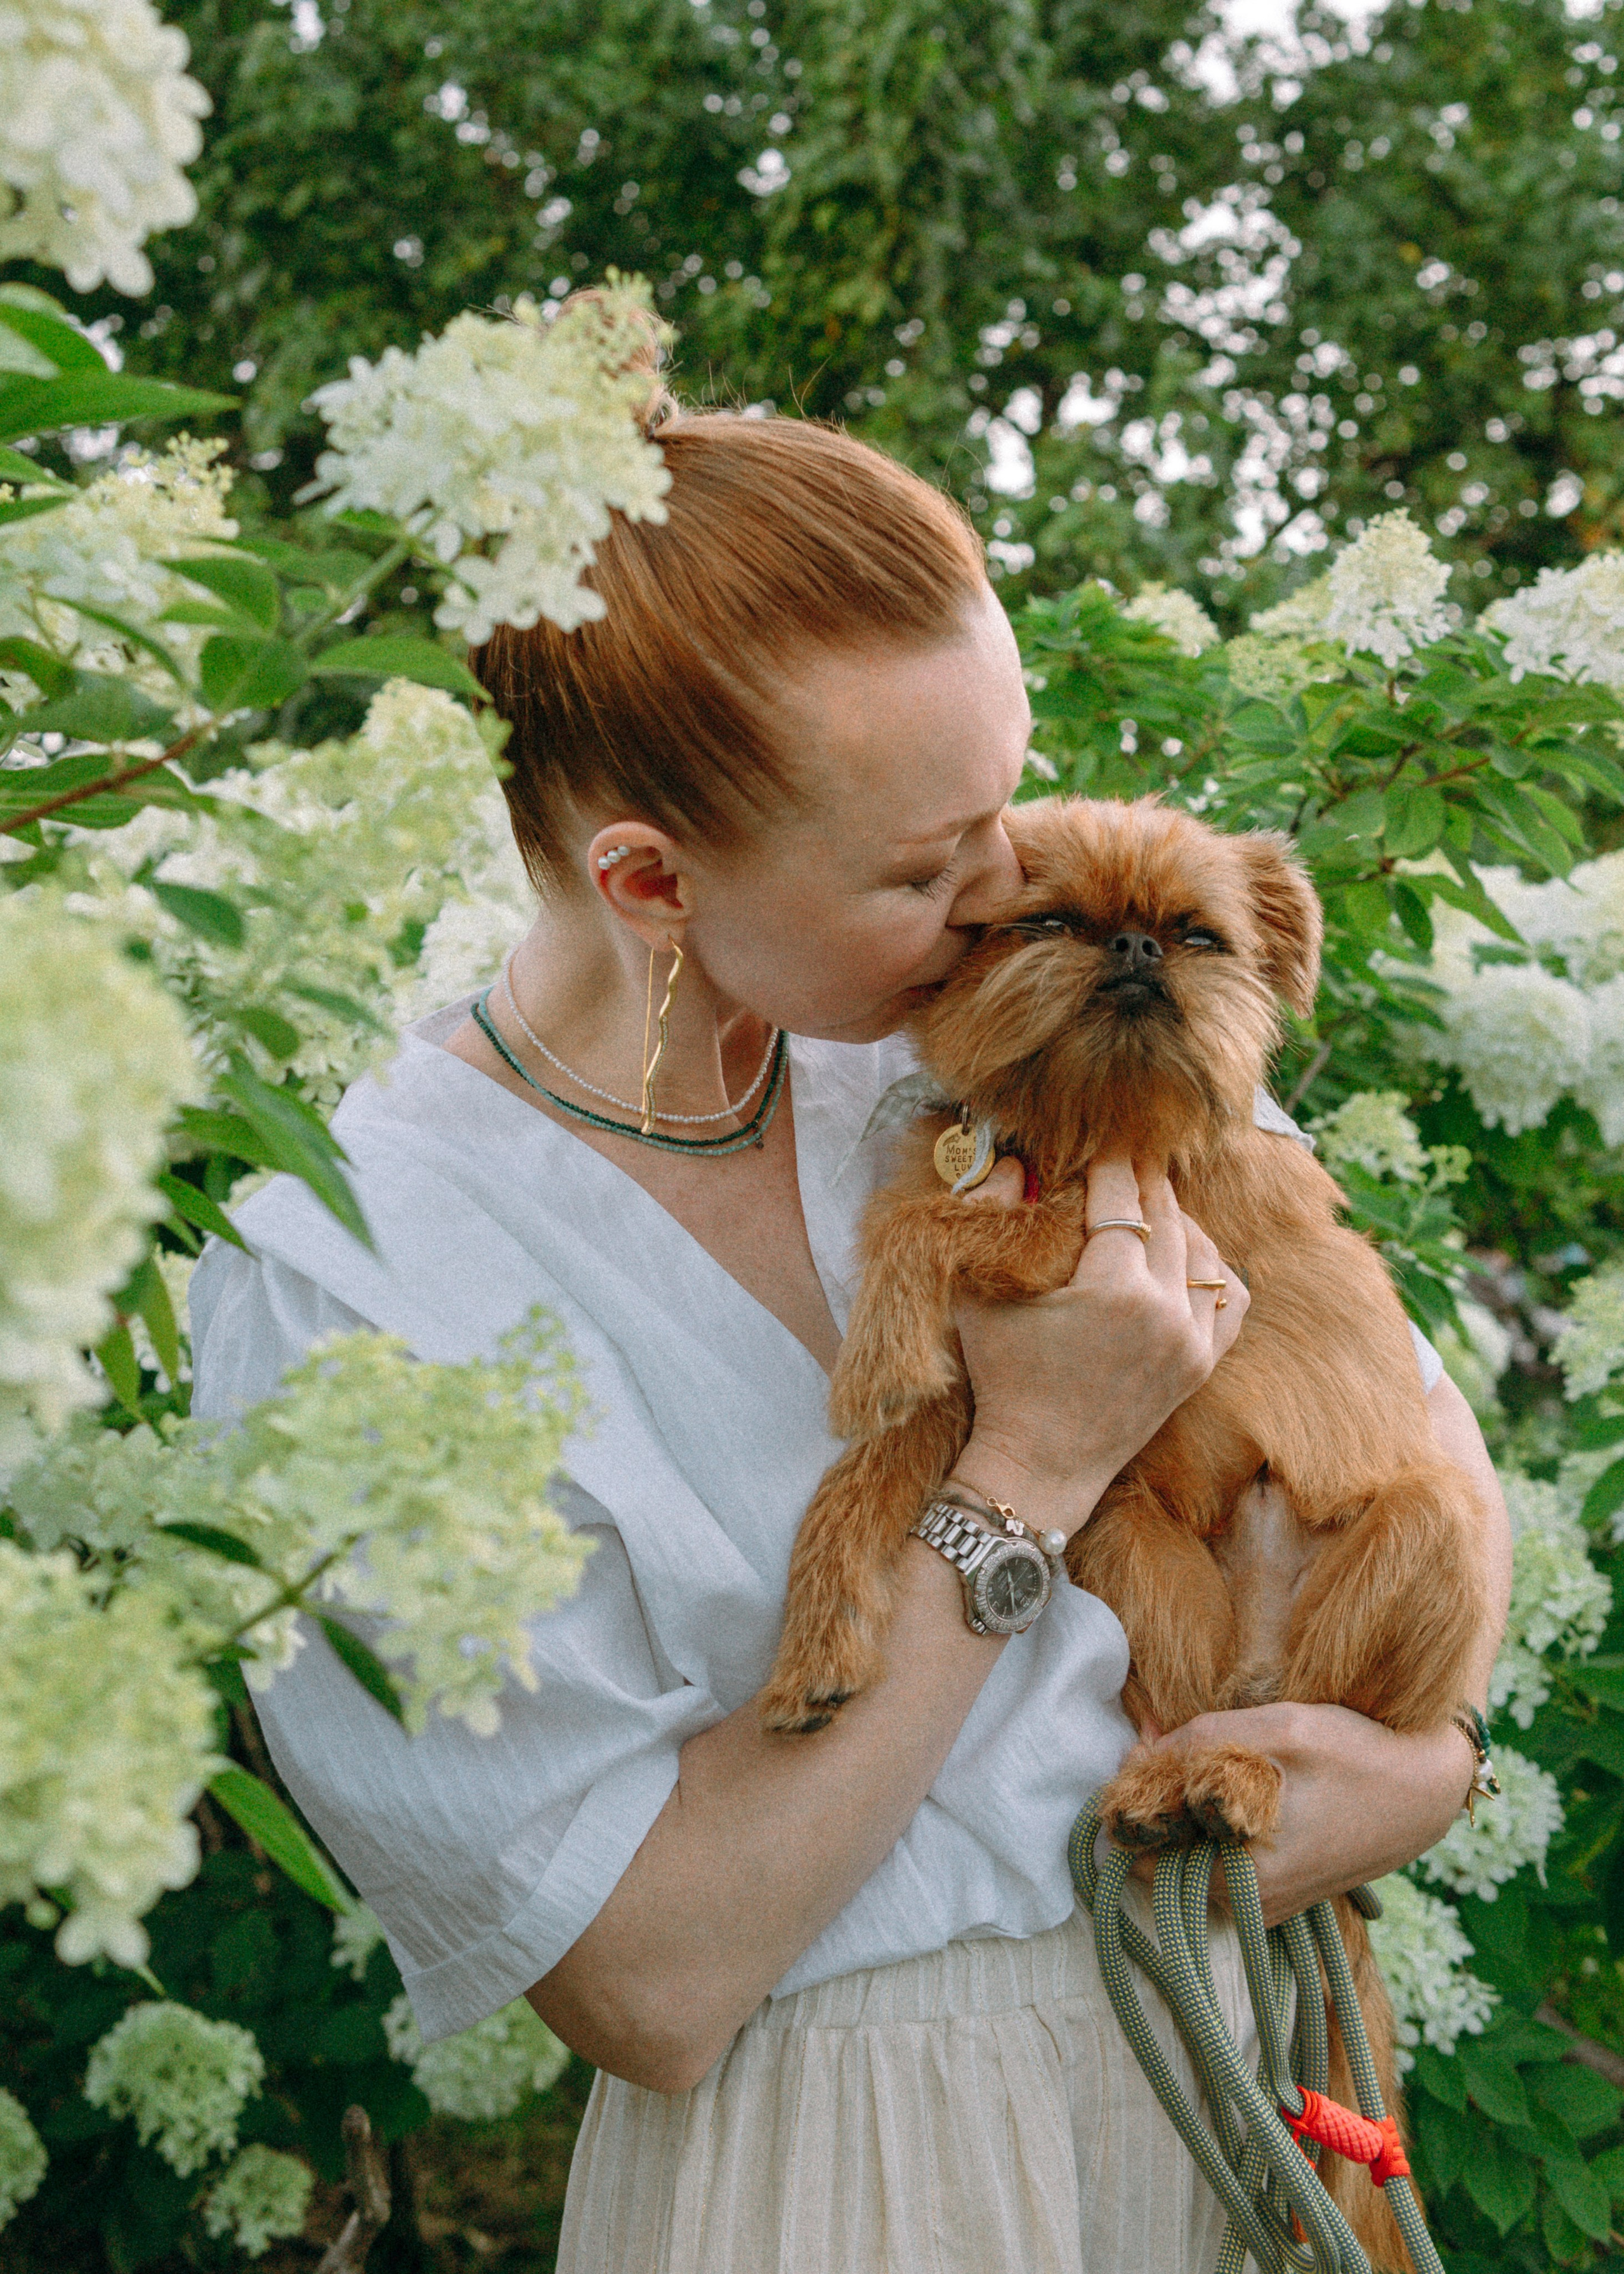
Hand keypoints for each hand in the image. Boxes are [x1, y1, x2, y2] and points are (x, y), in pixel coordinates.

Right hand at [951, 1155, 1248, 1537]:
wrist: (1040, 1467)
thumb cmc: (1003, 1382)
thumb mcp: (979, 1300)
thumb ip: (989, 1222)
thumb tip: (1008, 1163)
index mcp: (1113, 1289)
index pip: (1120, 1200)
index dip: (1109, 1164)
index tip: (1100, 1142)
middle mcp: (1164, 1311)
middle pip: (1166, 1217)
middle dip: (1145, 1182)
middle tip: (1129, 1156)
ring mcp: (1191, 1341)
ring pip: (1203, 1252)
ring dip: (1180, 1220)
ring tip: (1153, 1201)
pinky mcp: (1201, 1365)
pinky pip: (1229, 1298)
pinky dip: (1214, 1269)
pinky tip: (1189, 1254)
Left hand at [1142, 1702, 1475, 1925]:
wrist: (1430, 1787)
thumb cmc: (1359, 1755)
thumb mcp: (1277, 1730)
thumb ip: (1198, 1741)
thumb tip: (1137, 1754)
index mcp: (1243, 1881)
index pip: (1139, 1856)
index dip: (1132, 1800)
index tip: (1141, 1755)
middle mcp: (1251, 1908)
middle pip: (1164, 1857)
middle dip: (1157, 1803)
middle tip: (1167, 1746)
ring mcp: (1269, 1906)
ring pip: (1192, 1858)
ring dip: (1186, 1811)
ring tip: (1203, 1760)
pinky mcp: (1284, 1893)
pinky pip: (1224, 1862)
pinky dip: (1216, 1825)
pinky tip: (1233, 1784)